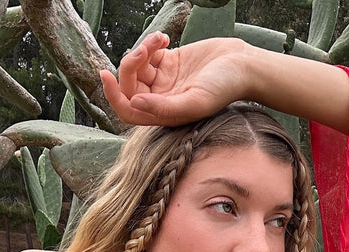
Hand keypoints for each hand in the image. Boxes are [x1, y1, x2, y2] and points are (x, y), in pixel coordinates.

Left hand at [100, 31, 249, 125]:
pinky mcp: (169, 62)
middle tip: (144, 51)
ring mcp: (164, 81)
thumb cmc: (224, 88)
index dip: (113, 97)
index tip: (105, 75)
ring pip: (136, 67)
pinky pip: (148, 53)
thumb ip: (165, 107)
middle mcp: (161, 100)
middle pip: (129, 86)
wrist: (243, 66)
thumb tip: (135, 103)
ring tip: (159, 41)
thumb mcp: (196, 101)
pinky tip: (165, 39)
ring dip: (141, 50)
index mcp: (164, 114)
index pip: (129, 111)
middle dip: (130, 66)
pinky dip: (151, 43)